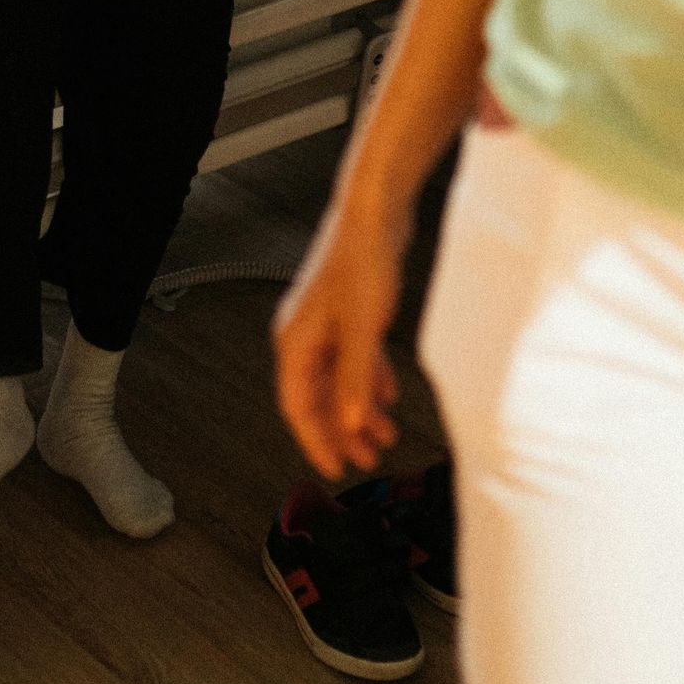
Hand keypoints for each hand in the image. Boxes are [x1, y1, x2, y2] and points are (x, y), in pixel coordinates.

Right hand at [273, 188, 407, 477]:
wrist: (375, 214)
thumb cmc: (361, 261)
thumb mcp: (361, 330)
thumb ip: (356, 380)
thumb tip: (350, 426)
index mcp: (295, 341)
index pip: (297, 406)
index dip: (315, 440)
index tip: (335, 469)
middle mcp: (305, 335)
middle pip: (318, 397)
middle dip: (341, 431)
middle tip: (365, 460)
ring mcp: (326, 324)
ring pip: (338, 380)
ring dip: (358, 409)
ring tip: (385, 435)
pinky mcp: (347, 312)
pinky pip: (353, 360)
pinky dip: (368, 381)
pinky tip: (388, 397)